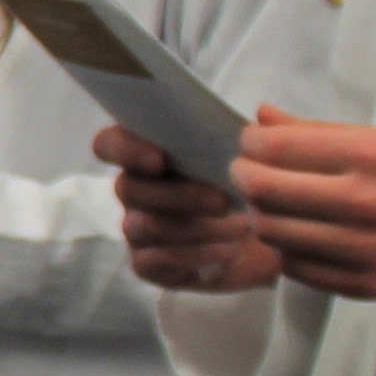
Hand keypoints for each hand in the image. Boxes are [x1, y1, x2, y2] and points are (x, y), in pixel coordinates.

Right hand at [95, 125, 280, 291]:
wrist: (267, 243)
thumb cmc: (252, 190)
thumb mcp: (262, 159)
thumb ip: (264, 134)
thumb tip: (264, 112)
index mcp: (148, 153)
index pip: (108, 144)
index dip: (124, 149)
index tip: (159, 159)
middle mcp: (133, 189)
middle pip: (129, 188)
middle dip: (180, 195)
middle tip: (224, 200)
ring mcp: (137, 228)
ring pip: (147, 225)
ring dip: (197, 227)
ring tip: (240, 228)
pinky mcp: (148, 263)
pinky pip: (160, 259)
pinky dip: (198, 254)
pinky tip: (228, 251)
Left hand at [227, 106, 375, 300]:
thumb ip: (319, 131)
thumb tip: (261, 117)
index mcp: (373, 155)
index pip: (276, 148)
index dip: (249, 144)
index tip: (250, 143)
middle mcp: (366, 201)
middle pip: (264, 191)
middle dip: (244, 176)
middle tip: (248, 172)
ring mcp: (364, 248)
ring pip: (272, 232)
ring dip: (262, 214)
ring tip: (275, 203)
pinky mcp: (364, 284)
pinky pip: (294, 267)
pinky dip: (286, 248)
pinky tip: (301, 235)